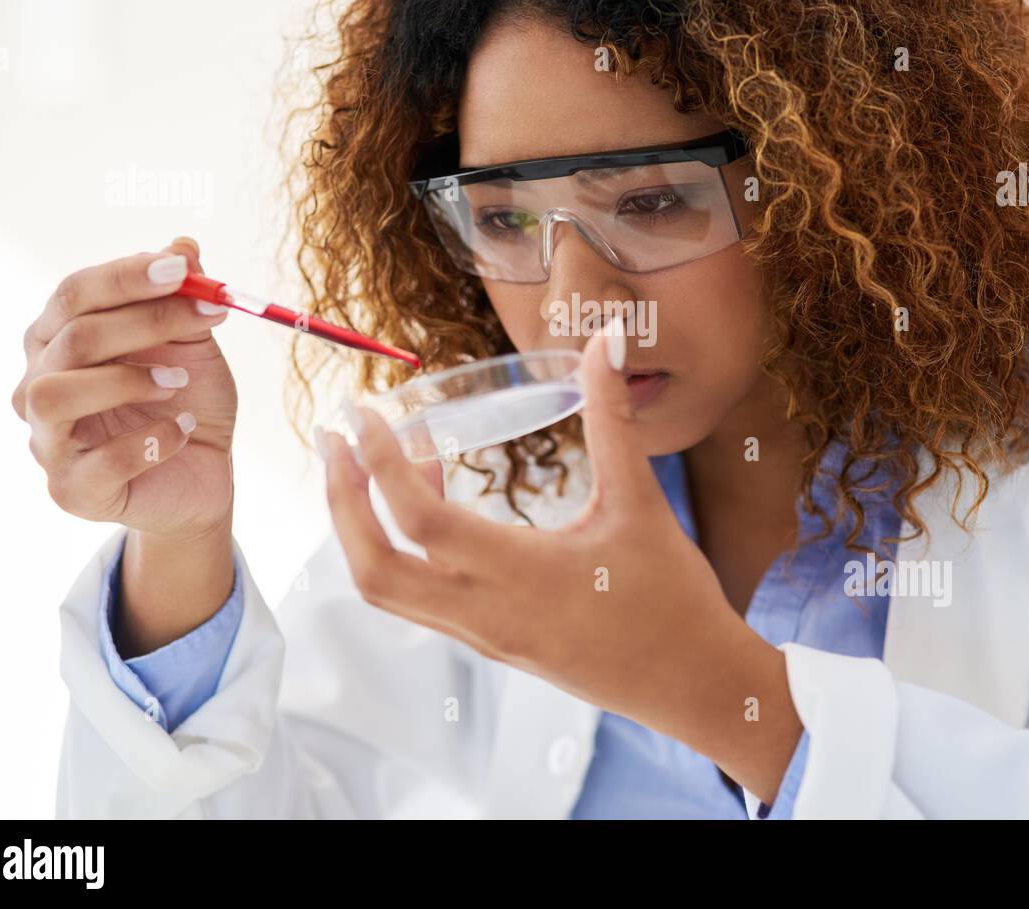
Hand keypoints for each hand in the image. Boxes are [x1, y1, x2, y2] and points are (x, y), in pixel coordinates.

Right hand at [14, 237, 237, 542]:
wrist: (203, 472)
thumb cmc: (185, 400)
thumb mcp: (193, 345)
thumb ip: (183, 299)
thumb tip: (183, 245)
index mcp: (58, 341)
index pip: (74, 294)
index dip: (126, 276)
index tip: (182, 268)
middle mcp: (38, 385)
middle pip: (72, 338)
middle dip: (147, 320)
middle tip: (208, 316)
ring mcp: (48, 441)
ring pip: (55, 395)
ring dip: (127, 381)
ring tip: (178, 383)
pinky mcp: (73, 491)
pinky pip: (99, 462)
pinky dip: (149, 441)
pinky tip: (180, 431)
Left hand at [319, 320, 751, 739]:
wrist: (693, 686)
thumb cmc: (671, 600)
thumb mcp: (640, 503)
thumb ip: (612, 419)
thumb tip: (607, 341)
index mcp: (516, 575)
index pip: (418, 517)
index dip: (379, 462)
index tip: (362, 413)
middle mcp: (484, 613)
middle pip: (373, 567)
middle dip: (340, 502)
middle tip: (334, 439)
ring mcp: (482, 635)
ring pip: (388, 590)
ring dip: (362, 529)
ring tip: (371, 465)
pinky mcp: (492, 643)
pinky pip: (419, 599)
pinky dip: (401, 550)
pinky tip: (434, 505)